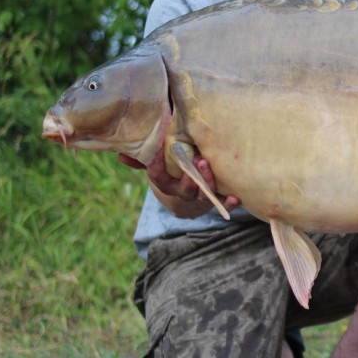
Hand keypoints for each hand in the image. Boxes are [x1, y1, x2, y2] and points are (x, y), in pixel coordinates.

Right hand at [118, 150, 239, 217]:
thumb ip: (143, 159)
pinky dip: (229, 203)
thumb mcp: (159, 165)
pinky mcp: (216, 200)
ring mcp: (200, 197)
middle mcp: (183, 192)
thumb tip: (120, 154)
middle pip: (185, 187)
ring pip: (203, 193)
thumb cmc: (173, 171)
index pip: (159, 177)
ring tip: (208, 165)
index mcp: (168, 184)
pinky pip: (223, 203)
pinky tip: (236, 199)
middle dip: (190, 175)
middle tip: (196, 159)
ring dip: (207, 182)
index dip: (156, 166)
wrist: (190, 194)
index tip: (158, 153)